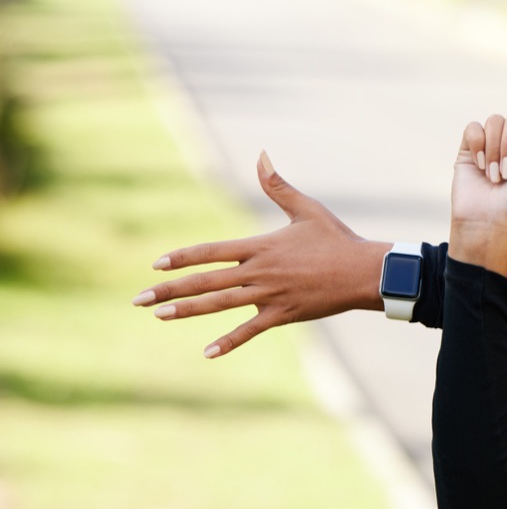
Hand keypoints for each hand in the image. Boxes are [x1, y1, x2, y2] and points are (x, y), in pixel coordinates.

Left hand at [132, 152, 389, 358]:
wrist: (364, 271)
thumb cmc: (337, 238)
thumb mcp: (306, 209)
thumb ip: (278, 186)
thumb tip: (261, 155)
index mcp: (261, 246)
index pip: (212, 252)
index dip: (182, 257)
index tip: (157, 264)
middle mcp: (260, 271)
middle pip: (206, 281)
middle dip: (170, 289)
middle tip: (140, 298)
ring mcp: (270, 294)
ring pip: (221, 305)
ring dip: (188, 310)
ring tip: (159, 316)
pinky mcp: (283, 314)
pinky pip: (250, 330)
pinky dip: (229, 341)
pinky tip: (207, 352)